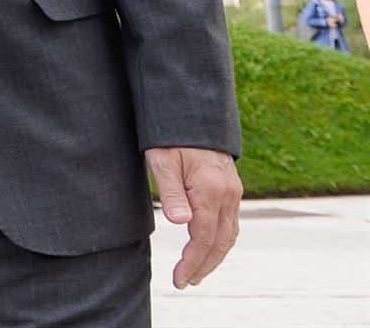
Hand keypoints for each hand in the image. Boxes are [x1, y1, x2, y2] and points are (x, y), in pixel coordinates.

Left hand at [146, 147, 241, 288]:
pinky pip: (231, 222)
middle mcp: (228, 195)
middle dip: (204, 266)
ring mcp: (233, 192)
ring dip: (215, 257)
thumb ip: (170, 191)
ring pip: (229, 234)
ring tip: (197, 273)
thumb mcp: (162, 159)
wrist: (192, 113)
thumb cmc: (170, 136)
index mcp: (210, 190)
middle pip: (220, 242)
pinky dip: (222, 241)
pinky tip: (210, 248)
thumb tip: (180, 223)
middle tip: (186, 282)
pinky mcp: (232, 189)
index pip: (204, 238)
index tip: (179, 279)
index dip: (192, 262)